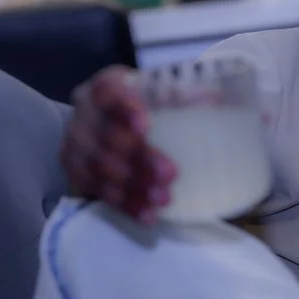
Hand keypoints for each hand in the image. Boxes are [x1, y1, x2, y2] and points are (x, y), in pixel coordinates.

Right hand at [60, 66, 176, 222]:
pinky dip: (125, 204)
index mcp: (108, 84)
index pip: (108, 91)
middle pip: (105, 134)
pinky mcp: (76, 170)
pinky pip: (98, 190)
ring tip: (163, 199)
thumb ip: (189, 96)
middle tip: (170, 174)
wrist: (117, 126)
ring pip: (99, 167)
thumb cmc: (153, 105)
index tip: (146, 127)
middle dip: (137, 156)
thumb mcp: (169, 94)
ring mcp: (76, 142)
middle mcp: (86, 111)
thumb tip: (223, 101)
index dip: (124, 108)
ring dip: (132, 186)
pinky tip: (147, 214)